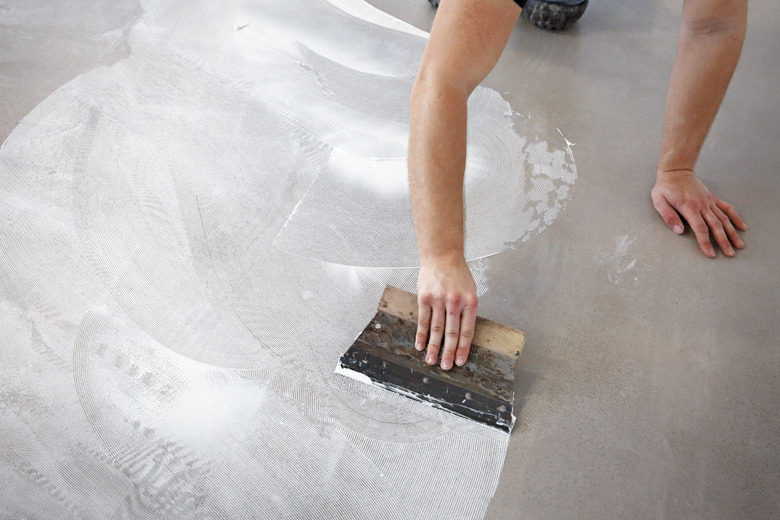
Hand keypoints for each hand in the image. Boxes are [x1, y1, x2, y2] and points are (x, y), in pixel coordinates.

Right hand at [415, 253, 477, 370]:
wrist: (442, 255)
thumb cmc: (458, 274)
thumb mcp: (470, 291)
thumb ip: (466, 311)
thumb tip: (462, 334)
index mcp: (470, 302)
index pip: (467, 331)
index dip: (463, 348)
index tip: (460, 361)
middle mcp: (455, 302)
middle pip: (451, 333)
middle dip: (448, 352)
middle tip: (446, 367)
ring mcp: (439, 300)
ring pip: (436, 329)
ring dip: (433, 347)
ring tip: (431, 360)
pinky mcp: (425, 298)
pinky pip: (423, 320)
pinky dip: (421, 334)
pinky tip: (420, 345)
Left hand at [651, 169, 745, 257]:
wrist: (676, 171)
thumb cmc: (665, 188)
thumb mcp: (659, 201)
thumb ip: (668, 216)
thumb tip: (678, 231)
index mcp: (689, 207)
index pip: (700, 228)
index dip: (706, 242)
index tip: (711, 254)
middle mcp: (702, 205)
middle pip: (716, 226)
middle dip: (724, 241)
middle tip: (730, 254)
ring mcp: (709, 201)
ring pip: (724, 218)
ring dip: (732, 232)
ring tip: (739, 245)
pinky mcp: (712, 198)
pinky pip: (727, 208)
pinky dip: (735, 217)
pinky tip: (742, 227)